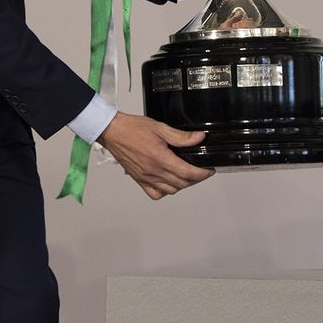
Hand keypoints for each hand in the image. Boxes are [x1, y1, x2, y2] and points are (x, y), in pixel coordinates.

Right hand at [97, 112, 214, 199]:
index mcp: (160, 159)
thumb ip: (181, 136)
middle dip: (195, 178)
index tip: (209, 170)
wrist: (113, 132)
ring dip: (182, 185)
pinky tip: (169, 181)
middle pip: (181, 184)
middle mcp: (153, 172)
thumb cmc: (134, 128)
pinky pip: (155, 194)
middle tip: (201, 169)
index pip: (187, 173)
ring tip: (187, 174)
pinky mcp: (139, 180)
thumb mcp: (161, 128)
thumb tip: (200, 138)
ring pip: (171, 190)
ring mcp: (146, 178)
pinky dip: (165, 191)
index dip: (202, 173)